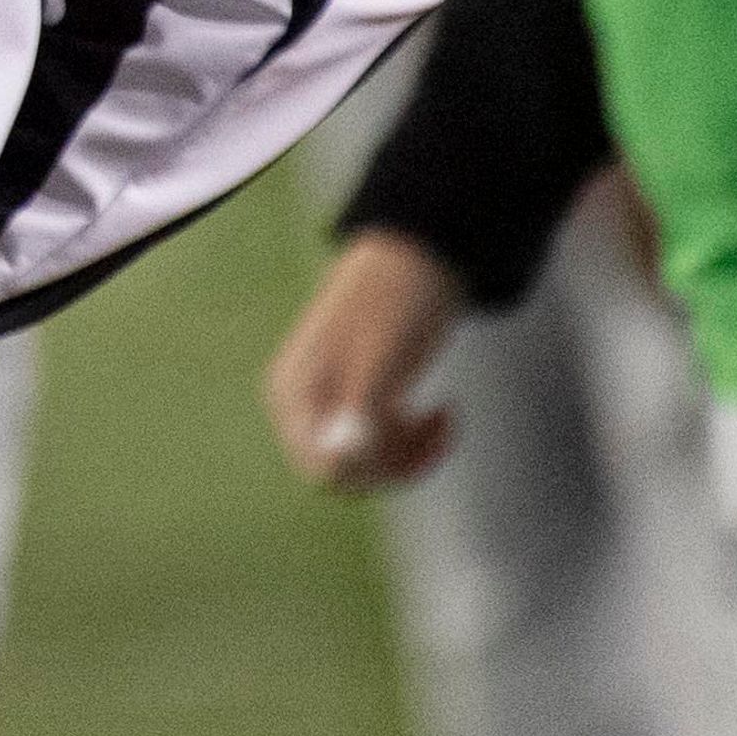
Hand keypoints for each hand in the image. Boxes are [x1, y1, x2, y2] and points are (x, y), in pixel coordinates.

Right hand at [263, 228, 466, 491]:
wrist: (419, 263)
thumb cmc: (397, 301)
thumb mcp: (382, 354)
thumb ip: (360, 407)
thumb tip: (343, 460)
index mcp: (295, 391)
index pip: (322, 465)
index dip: (370, 469)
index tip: (410, 446)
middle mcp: (303, 403)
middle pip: (344, 471)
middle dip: (394, 462)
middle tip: (433, 430)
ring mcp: (329, 403)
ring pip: (367, 464)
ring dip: (411, 453)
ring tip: (441, 417)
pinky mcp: (357, 402)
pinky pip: (381, 448)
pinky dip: (414, 441)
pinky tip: (436, 415)